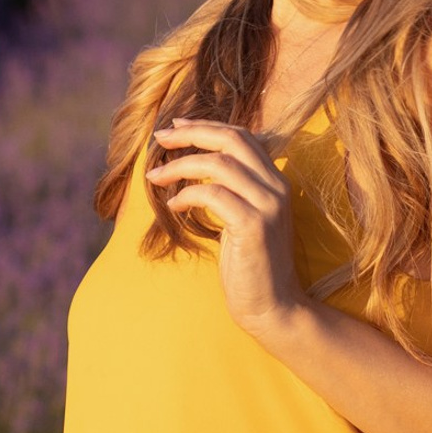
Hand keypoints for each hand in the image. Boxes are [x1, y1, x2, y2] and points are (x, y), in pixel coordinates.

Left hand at [145, 117, 303, 337]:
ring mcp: (268, 205)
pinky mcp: (253, 225)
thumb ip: (229, 190)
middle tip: (160, 138)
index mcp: (275, 181)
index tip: (176, 126)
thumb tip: (193, 165)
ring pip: (219, 163)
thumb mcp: (242, 218)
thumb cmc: (250, 265)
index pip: (242, 135)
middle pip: (232, 139)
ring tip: (154, 177)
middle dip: (192, 133)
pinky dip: (187, 194)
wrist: (272, 307)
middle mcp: (277, 187)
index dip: (207, 126)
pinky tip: (174, 207)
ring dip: (180, 165)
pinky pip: (212, 194)